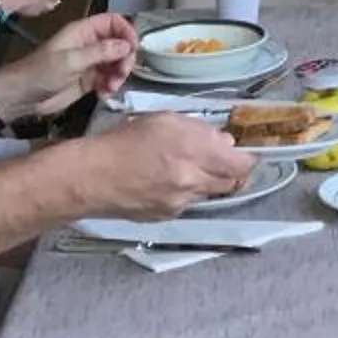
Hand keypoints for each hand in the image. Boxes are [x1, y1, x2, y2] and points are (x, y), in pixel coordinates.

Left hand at [0, 12, 139, 121]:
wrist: (21, 98)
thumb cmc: (41, 73)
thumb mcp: (71, 61)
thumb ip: (100, 51)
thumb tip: (126, 45)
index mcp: (83, 32)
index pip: (113, 22)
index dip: (126, 31)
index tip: (134, 49)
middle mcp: (89, 44)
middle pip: (119, 43)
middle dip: (124, 57)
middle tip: (122, 73)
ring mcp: (89, 63)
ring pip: (116, 62)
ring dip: (119, 74)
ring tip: (111, 87)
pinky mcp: (88, 81)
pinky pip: (109, 79)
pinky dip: (111, 85)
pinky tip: (104, 94)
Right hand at [82, 113, 255, 216]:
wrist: (90, 177)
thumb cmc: (124, 140)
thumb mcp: (164, 121)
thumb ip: (199, 131)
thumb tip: (225, 144)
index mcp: (193, 151)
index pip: (242, 165)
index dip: (248, 159)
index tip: (246, 153)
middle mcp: (191, 180)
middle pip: (231, 183)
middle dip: (231, 172)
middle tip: (220, 160)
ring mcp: (180, 202)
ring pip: (210, 193)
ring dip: (208, 182)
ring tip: (186, 168)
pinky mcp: (167, 216)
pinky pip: (188, 203)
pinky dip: (186, 193)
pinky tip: (166, 182)